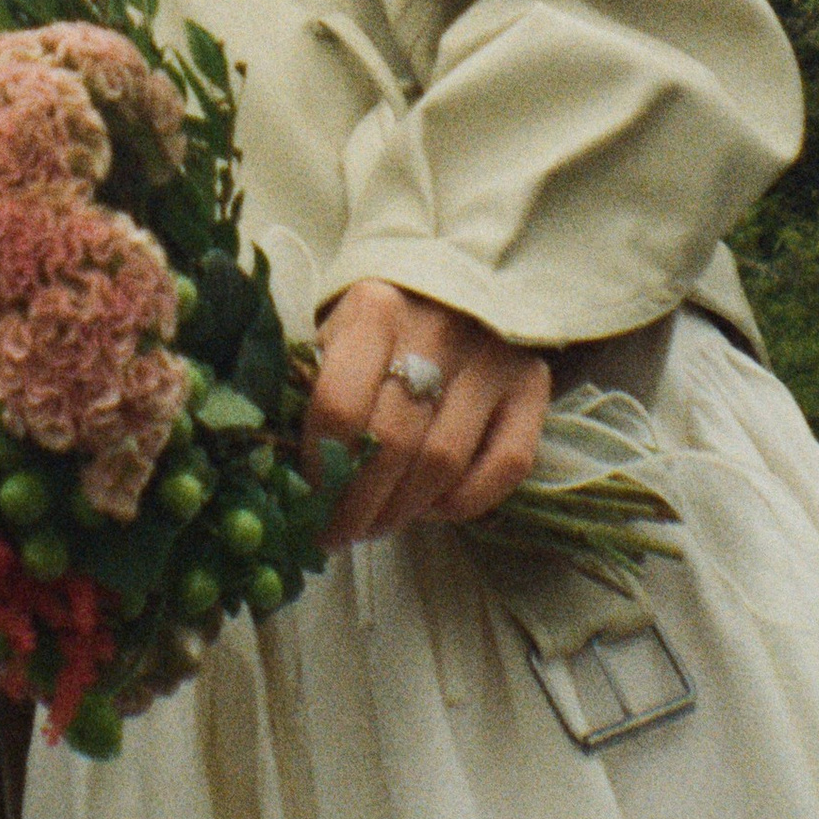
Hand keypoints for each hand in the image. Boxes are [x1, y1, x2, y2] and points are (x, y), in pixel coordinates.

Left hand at [305, 280, 550, 544]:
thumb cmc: (381, 323)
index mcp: (375, 308)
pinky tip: (432, 508)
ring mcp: (492, 359)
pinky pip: (505, 466)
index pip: (338, 405)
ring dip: (403, 510)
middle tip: (338, 534)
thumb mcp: (337, 334)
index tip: (308, 503)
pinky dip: (464, 502)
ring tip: (376, 525)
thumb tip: (286, 472)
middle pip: (390, 443)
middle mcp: (438, 329)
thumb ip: (313, 389)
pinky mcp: (532, 387)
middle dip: (357, 505)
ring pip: (443, 462)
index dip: (319, 469)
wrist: (454, 284)